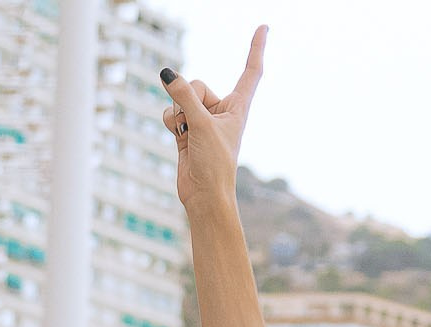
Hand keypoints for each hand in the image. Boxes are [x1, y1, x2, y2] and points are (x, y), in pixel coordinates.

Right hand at [160, 27, 264, 208]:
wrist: (204, 196)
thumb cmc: (214, 164)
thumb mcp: (200, 124)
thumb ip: (184, 96)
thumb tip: (167, 74)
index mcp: (238, 107)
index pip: (250, 71)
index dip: (256, 48)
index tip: (263, 27)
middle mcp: (221, 110)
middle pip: (197, 84)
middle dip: (188, 99)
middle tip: (193, 123)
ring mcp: (203, 119)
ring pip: (181, 98)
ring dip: (177, 113)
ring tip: (186, 134)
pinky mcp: (186, 129)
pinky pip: (171, 111)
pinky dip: (169, 121)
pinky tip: (176, 136)